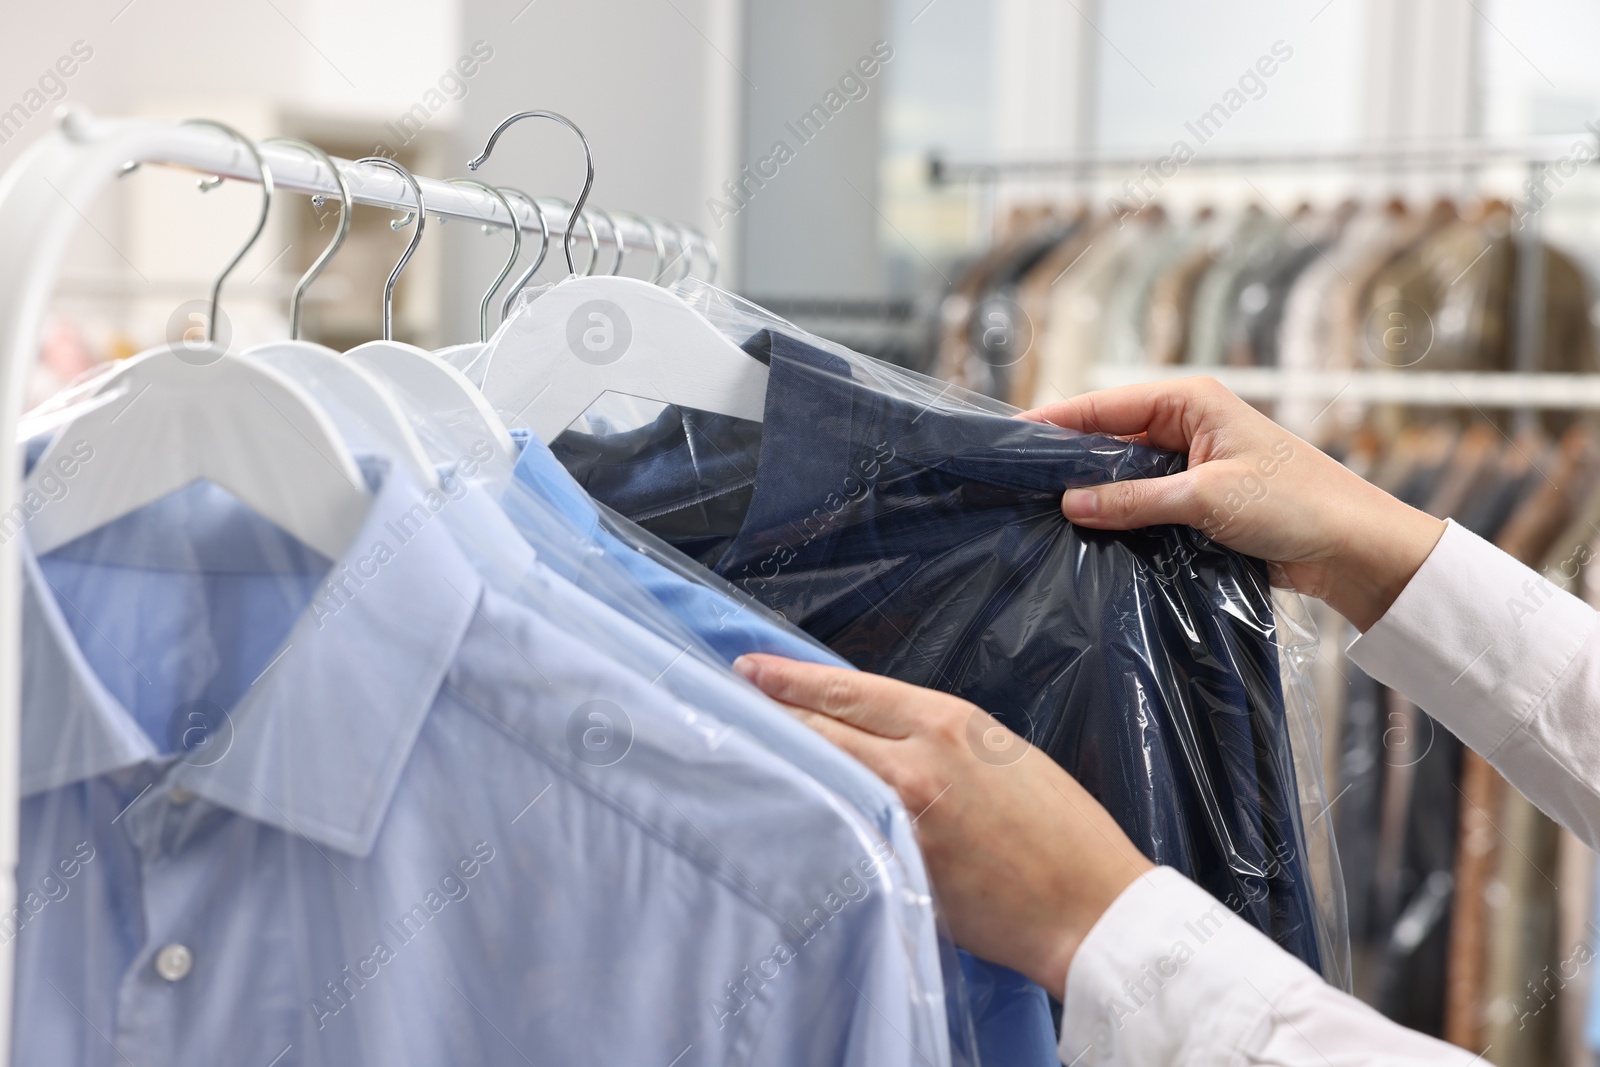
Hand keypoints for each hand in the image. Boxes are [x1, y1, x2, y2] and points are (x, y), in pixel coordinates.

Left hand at [733, 653, 1153, 996]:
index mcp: (947, 723)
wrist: (1089, 906)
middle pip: (819, 728)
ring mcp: (899, 822)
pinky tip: (789, 810)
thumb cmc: (1059, 828)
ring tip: (748, 750)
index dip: (789, 678)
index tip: (751, 668)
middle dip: (771, 713)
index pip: (845, 690)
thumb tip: (872, 729)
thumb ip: (932, 736)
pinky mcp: (895, 871)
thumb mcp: (999, 751)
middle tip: (730, 703)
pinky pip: (838, 832)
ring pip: (819, 778)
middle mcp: (915, 765)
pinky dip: (813, 816)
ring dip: (784, 763)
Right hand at [1021, 377, 1445, 630]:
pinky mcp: (1195, 500)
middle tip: (1016, 485)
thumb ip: (1134, 499)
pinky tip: (1087, 534)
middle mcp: (1185, 424)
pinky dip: (1118, 515)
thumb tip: (1071, 502)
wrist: (1353, 547)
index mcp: (1189, 400)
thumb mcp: (1207, 498)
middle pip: (1107, 437)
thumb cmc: (1295, 503)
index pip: (1104, 404)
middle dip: (1068, 461)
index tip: (1009, 439)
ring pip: (1121, 474)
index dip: (1055, 421)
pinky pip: (1142, 502)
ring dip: (1093, 493)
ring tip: (1040, 511)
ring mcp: (1189, 463)